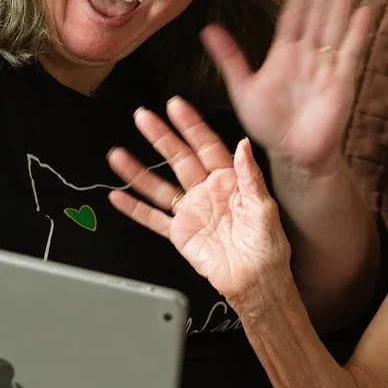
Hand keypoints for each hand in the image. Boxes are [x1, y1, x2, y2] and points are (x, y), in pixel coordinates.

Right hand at [107, 97, 291, 306]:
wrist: (257, 281)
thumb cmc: (268, 248)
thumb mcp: (264, 207)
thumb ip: (250, 176)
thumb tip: (242, 146)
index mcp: (230, 181)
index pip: (207, 146)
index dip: (191, 125)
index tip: (177, 107)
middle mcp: (207, 193)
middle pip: (179, 159)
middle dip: (161, 137)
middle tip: (143, 118)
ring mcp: (191, 212)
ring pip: (159, 186)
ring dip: (139, 171)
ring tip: (119, 156)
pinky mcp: (181, 234)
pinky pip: (154, 218)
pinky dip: (135, 208)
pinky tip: (119, 196)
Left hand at [202, 0, 372, 178]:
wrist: (293, 156)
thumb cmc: (269, 124)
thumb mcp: (243, 88)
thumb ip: (230, 58)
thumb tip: (208, 29)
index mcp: (285, 52)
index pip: (294, 13)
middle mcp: (308, 54)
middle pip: (318, 12)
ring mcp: (327, 66)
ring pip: (335, 25)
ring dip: (342, 0)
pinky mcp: (341, 82)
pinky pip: (350, 53)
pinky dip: (357, 33)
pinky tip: (364, 11)